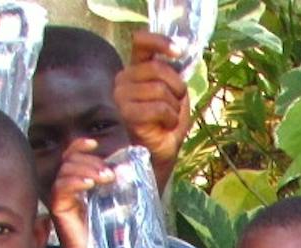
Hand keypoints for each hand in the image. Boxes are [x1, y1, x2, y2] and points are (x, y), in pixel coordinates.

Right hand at [47, 139, 112, 247]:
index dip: (81, 145)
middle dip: (92, 161)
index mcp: (77, 182)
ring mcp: (60, 196)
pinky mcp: (57, 207)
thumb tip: (128, 169)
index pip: (72, 155)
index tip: (95, 143)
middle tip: (110, 174)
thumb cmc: (105, 232)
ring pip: (66, 170)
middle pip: (71, 160)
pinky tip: (90, 185)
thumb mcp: (116, 203)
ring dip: (87, 170)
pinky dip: (76, 181)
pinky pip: (62, 187)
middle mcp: (65, 186)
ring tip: (105, 178)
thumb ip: (119, 186)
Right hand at [117, 32, 192, 178]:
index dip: (161, 42)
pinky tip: (165, 126)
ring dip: (174, 107)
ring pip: (160, 89)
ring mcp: (122, 96)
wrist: (162, 152)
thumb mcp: (176, 93)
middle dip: (177, 88)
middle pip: (158, 68)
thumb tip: (179, 53)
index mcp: (135, 69)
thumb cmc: (168, 123)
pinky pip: (158, 107)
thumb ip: (174, 73)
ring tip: (169, 118)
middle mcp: (124, 79)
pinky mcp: (127, 113)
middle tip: (176, 104)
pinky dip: (170, 118)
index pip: (142, 42)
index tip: (179, 52)